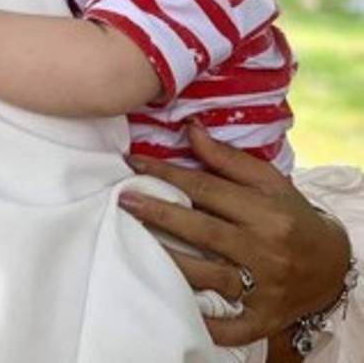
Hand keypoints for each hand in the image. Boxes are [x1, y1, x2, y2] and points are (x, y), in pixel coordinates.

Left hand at [119, 123, 350, 346]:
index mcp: (266, 212)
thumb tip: (190, 128)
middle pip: (203, 230)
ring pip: (209, 275)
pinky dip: (206, 323)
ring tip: (131, 243)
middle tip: (123, 199)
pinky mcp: (264, 319)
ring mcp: (264, 288)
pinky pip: (232, 327)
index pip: (207, 189)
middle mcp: (265, 250)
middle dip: (159, 213)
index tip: (133, 163)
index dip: (167, 174)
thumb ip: (226, 158)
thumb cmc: (291, 215)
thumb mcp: (268, 181)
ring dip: (168, 261)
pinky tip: (175, 308)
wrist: (333, 266)